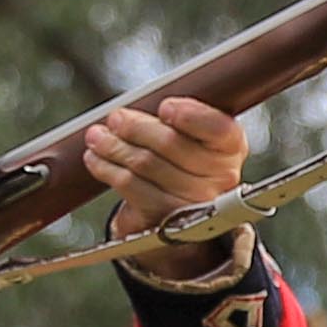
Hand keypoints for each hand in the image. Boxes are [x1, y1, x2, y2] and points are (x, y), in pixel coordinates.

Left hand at [83, 92, 253, 248]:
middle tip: (115, 118)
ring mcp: (195, 202)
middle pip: (171, 144)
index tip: (164, 107)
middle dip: (136, 127)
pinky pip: (130, 186)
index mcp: (230, 147)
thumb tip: (127, 114)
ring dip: (113, 146)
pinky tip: (96, 159)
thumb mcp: (189, 134)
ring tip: (97, 137)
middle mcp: (221, 177)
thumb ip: (174, 118)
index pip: (217, 128)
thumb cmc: (180, 161)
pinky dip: (106, 168)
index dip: (190, 116)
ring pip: (144, 163)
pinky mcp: (166, 219)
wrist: (174, 210)